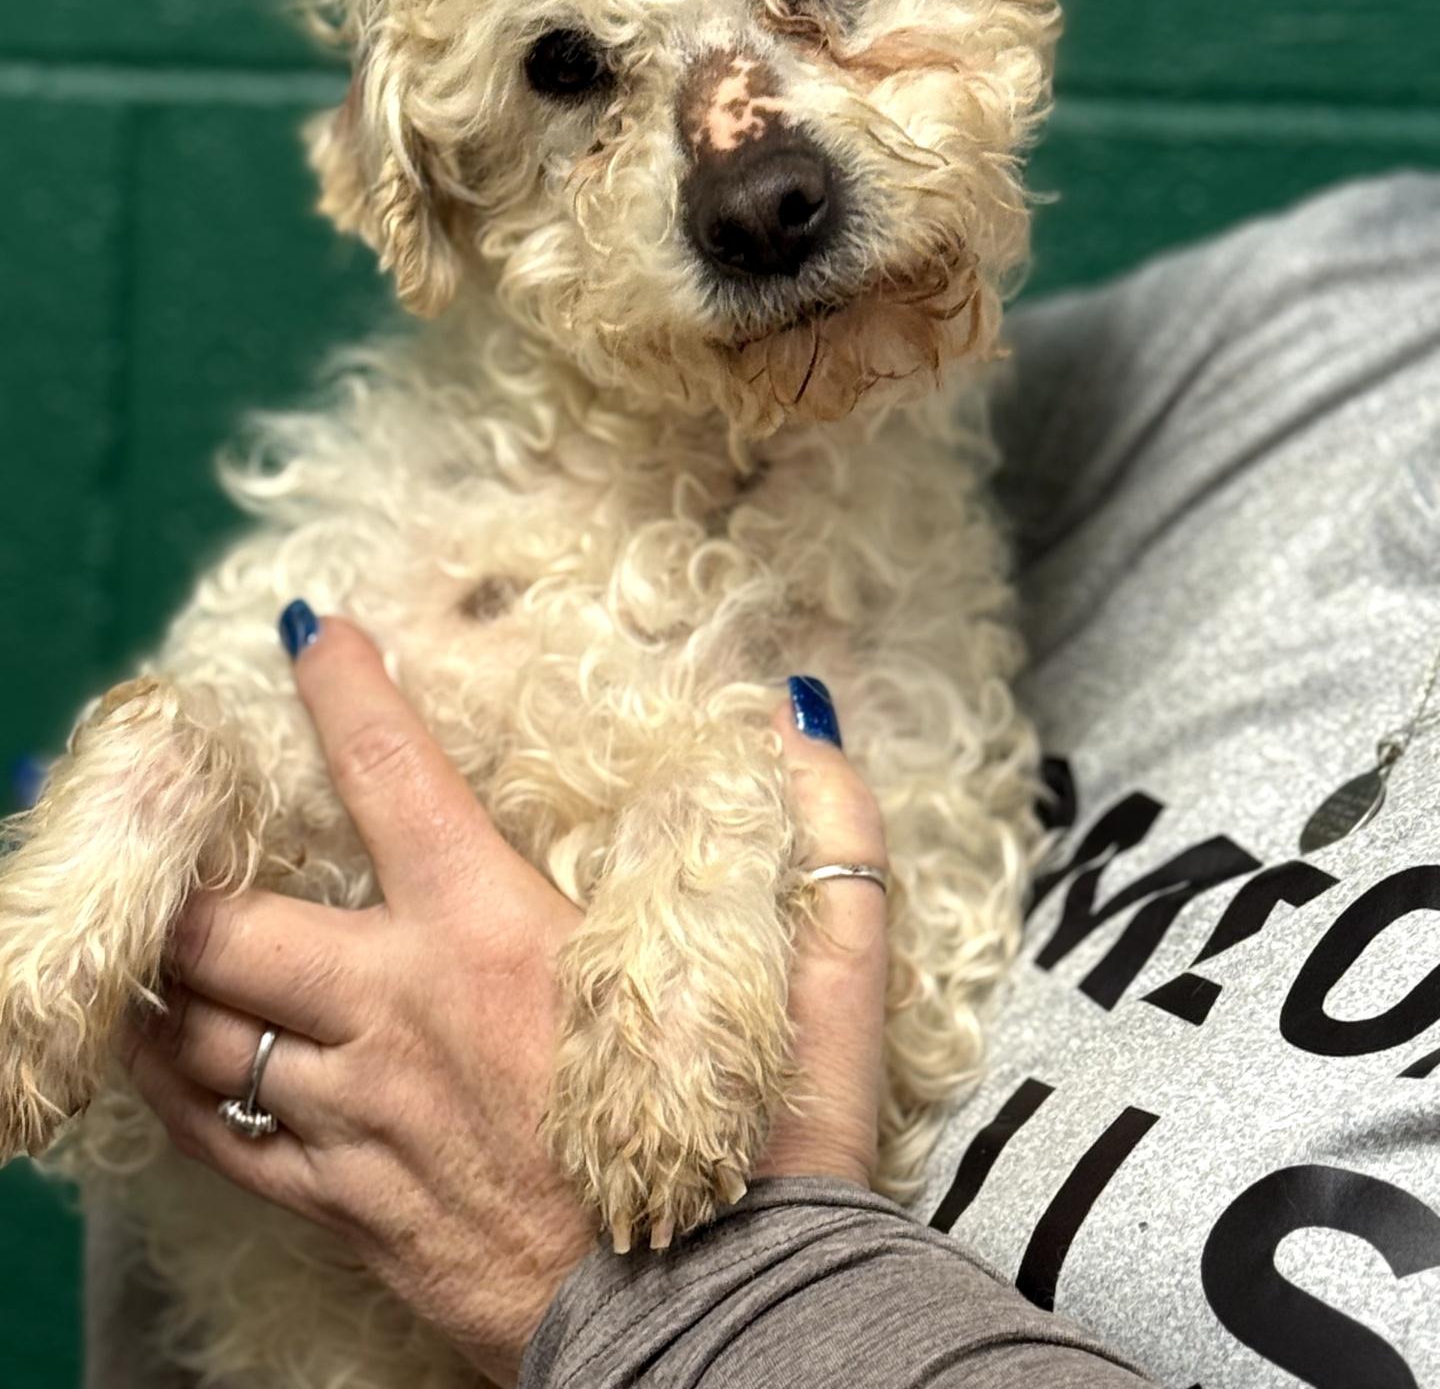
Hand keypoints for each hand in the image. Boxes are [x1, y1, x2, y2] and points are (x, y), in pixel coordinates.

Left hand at [119, 619, 888, 1385]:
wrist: (713, 1339)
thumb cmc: (763, 1158)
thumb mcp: (827, 984)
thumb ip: (828, 835)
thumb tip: (805, 718)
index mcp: (498, 936)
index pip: (391, 773)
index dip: (343, 687)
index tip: (309, 632)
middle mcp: (400, 1014)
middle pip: (232, 919)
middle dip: (187, 856)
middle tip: (177, 807)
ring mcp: (357, 1117)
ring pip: (205, 1027)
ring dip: (164, 966)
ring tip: (145, 915)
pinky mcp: (344, 1205)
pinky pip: (216, 1137)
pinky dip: (168, 1082)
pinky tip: (147, 1046)